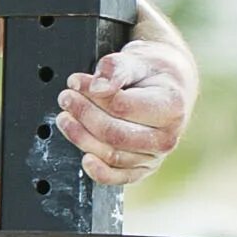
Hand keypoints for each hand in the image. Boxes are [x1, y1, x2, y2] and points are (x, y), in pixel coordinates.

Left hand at [57, 36, 193, 186]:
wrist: (170, 87)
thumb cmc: (154, 72)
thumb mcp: (138, 59)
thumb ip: (117, 69)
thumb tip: (97, 87)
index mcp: (171, 108)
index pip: (122, 106)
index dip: (92, 95)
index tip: (75, 81)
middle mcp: (167, 137)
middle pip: (114, 133)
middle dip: (84, 115)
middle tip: (66, 98)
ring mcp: (155, 156)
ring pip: (111, 154)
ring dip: (81, 137)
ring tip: (65, 117)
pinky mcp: (143, 168)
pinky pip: (119, 177)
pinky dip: (99, 172)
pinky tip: (84, 159)